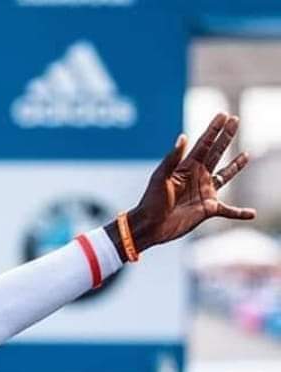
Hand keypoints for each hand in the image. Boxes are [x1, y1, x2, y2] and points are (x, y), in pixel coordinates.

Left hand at [127, 113, 253, 252]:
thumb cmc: (151, 202)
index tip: (223, 115)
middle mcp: (198, 177)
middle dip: (226, 137)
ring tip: (246, 154)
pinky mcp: (207, 209)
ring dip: (236, 165)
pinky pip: (228, 211)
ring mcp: (204, 192)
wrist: (149, 226)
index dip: (214, 129)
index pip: (204, 144)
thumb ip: (172, 158)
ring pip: (225, 176)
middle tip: (236, 120)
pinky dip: (239, 213)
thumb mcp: (160, 178)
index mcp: (187, 167)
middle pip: (216, 153)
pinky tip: (251, 214)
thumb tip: (183, 136)